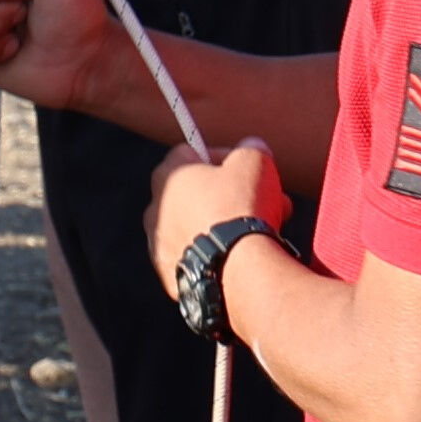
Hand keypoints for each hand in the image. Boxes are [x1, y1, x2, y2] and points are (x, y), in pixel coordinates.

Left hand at [145, 134, 284, 297]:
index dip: (222, 155)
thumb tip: (252, 146)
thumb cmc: (241, 210)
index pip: (190, 152)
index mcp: (167, 176)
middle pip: (197, 192)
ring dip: (225, 224)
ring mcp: (160, 246)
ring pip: (198, 226)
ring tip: (262, 232)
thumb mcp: (255, 162)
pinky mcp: (171, 275)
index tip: (245, 167)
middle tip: (265, 201)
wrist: (237, 272)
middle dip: (232, 194)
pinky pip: (198, 256)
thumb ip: (251, 148)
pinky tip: (243, 257)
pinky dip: (217, 253)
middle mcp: (156, 209)